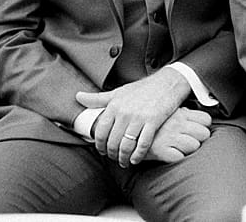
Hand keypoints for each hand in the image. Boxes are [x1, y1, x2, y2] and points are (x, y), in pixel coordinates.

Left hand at [77, 68, 191, 166]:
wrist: (167, 83)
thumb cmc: (142, 88)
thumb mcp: (118, 92)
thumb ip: (98, 98)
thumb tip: (78, 97)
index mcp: (114, 105)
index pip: (101, 132)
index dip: (99, 145)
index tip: (102, 151)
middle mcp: (124, 112)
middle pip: (112, 141)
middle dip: (112, 154)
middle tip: (114, 159)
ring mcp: (139, 118)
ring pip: (126, 145)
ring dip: (124, 157)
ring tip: (124, 162)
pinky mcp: (153, 122)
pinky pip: (143, 144)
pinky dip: (138, 155)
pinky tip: (136, 159)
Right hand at [144, 107, 212, 162]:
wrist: (125, 126)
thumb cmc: (148, 117)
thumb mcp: (166, 109)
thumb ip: (181, 111)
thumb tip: (196, 114)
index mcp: (180, 112)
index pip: (206, 119)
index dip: (204, 126)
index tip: (198, 130)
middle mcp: (177, 123)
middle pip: (204, 134)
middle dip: (199, 139)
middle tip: (191, 141)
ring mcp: (169, 136)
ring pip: (194, 146)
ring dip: (189, 149)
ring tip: (180, 149)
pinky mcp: (160, 149)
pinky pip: (179, 157)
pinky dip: (176, 158)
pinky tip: (170, 155)